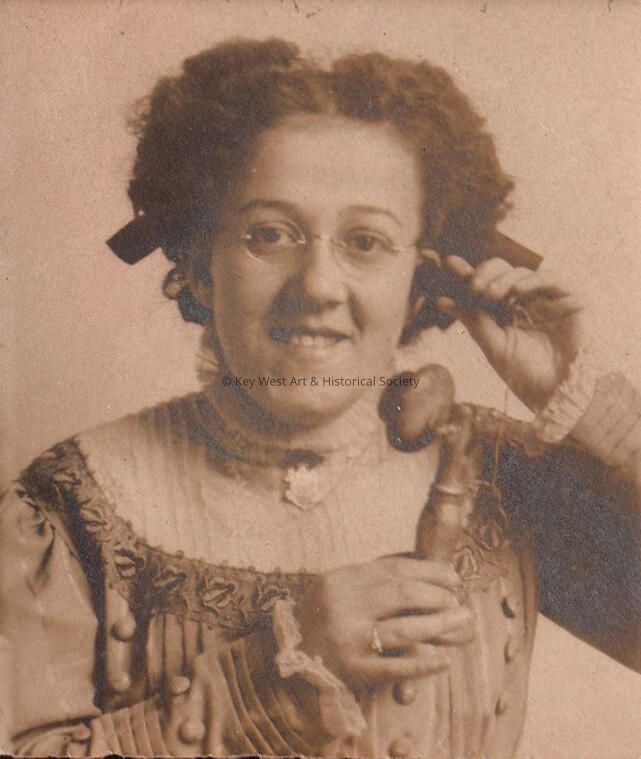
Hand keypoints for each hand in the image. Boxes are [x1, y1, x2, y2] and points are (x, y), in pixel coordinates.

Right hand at [294, 556, 473, 690]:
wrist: (288, 656)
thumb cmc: (323, 616)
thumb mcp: (340, 586)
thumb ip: (374, 575)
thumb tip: (424, 565)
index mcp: (341, 580)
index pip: (395, 569)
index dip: (430, 572)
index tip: (453, 577)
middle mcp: (343, 606)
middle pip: (404, 594)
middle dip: (439, 595)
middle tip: (458, 601)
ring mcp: (349, 639)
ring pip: (405, 630)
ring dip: (441, 624)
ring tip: (463, 620)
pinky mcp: (354, 671)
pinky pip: (396, 667)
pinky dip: (424, 664)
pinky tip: (444, 660)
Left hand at [436, 255, 589, 409]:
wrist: (559, 393)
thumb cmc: (526, 375)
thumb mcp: (493, 346)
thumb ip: (472, 320)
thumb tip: (441, 300)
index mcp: (503, 313)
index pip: (482, 287)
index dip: (466, 274)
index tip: (449, 262)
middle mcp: (524, 302)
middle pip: (499, 272)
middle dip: (482, 275)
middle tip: (474, 288)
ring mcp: (546, 299)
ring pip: (520, 272)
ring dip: (501, 280)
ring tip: (490, 294)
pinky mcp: (569, 298)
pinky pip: (549, 278)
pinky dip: (531, 280)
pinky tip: (517, 291)